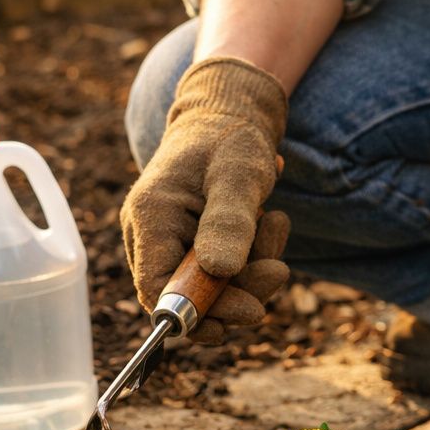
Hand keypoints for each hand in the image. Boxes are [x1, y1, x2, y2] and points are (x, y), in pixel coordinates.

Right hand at [121, 56, 291, 341]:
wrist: (230, 117)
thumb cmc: (229, 139)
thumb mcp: (238, 174)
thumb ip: (228, 221)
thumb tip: (219, 273)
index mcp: (150, 217)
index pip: (157, 290)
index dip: (198, 312)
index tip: (250, 311)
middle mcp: (151, 236)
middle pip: (188, 296)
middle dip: (239, 290)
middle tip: (280, 270)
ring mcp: (171, 243)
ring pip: (212, 288)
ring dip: (252, 270)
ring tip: (276, 223)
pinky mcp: (193, 246)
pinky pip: (223, 273)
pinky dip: (252, 259)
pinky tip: (270, 223)